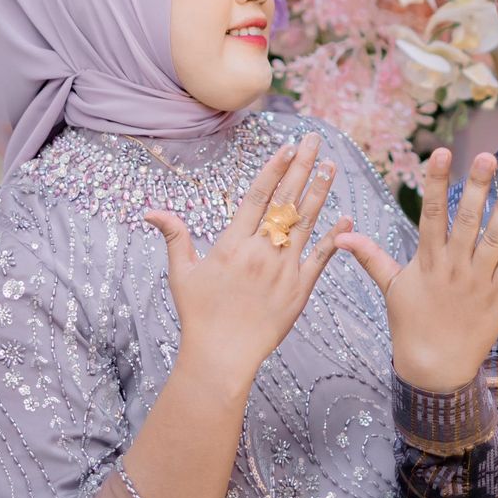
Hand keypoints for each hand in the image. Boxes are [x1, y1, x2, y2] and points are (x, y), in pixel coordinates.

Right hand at [143, 133, 348, 399]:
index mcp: (233, 244)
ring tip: (330, 166)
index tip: (286, 148)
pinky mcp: (300, 291)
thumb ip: (175, 238)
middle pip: (285, 200)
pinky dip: (334, 237)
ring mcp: (284, 270)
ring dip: (319, 192)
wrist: (221, 357)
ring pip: (306, 223)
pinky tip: (345, 217)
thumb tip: (152, 212)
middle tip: (313, 140)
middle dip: (301, 166)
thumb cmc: (198, 316)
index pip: (258, 197)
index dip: (274, 169)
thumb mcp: (182, 274)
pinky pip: (320, 258)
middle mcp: (261, 252)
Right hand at [335, 148, 497, 394]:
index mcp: (427, 260)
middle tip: (487, 156)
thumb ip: (371, 257)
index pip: (431, 213)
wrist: (435, 368)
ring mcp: (477, 281)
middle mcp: (453, 267)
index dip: (436, 182)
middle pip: (465, 220)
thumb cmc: (411, 324)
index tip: (441, 152)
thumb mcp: (390, 288)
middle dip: (476, 187)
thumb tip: (342, 236)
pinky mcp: (497, 295)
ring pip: (493, 240)